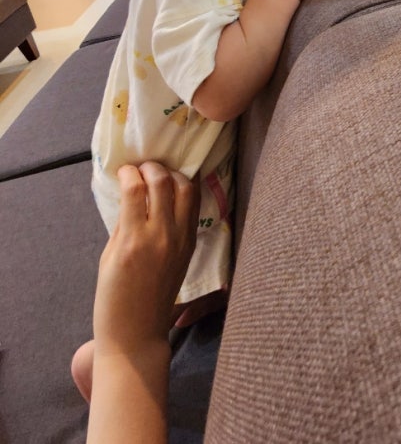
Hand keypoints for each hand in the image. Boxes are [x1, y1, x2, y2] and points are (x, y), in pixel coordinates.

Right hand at [93, 162, 198, 357]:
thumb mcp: (108, 257)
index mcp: (133, 240)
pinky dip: (186, 193)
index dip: (128, 172)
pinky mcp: (191, 245)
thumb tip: (129, 194)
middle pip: (164, 182)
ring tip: (161, 175)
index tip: (123, 170)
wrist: (137, 333)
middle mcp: (161, 235)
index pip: (135, 189)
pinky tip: (175, 190)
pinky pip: (193, 209)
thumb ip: (122, 224)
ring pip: (187, 190)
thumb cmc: (113, 298)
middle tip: (142, 167)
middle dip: (152, 167)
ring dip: (174, 175)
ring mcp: (181, 240)